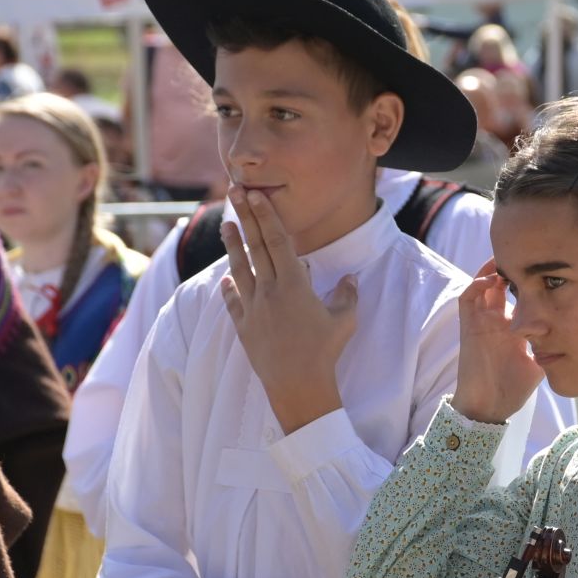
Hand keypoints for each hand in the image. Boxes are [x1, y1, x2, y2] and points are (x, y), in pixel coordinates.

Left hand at [221, 186, 356, 432]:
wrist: (298, 385)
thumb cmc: (325, 351)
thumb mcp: (344, 320)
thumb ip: (347, 295)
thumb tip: (351, 278)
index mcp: (293, 285)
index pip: (278, 242)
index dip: (267, 216)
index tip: (257, 196)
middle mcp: (269, 291)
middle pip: (255, 248)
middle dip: (246, 218)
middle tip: (235, 192)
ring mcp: (253, 309)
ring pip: (240, 270)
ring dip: (232, 246)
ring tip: (225, 224)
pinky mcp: (244, 328)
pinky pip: (234, 303)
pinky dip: (229, 289)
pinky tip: (226, 279)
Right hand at [449, 260, 544, 424]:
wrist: (489, 407)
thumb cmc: (513, 389)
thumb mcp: (539, 363)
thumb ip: (551, 348)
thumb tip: (574, 336)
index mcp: (512, 327)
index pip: (519, 296)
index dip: (529, 280)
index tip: (546, 267)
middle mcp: (495, 321)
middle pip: (500, 283)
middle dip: (511, 267)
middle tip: (526, 253)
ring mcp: (480, 323)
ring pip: (481, 285)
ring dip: (491, 269)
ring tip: (506, 257)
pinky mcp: (467, 327)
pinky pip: (467, 298)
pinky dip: (477, 285)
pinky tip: (491, 278)